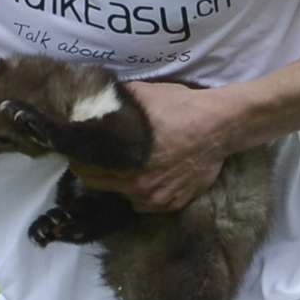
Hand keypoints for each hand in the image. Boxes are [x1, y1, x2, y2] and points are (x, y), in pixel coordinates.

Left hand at [71, 81, 235, 211]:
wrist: (219, 126)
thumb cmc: (179, 108)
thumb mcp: (142, 95)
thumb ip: (115, 103)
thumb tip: (91, 100)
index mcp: (125, 163)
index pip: (86, 170)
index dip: (80, 159)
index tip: (80, 151)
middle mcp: (137, 188)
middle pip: (101, 186)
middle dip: (97, 172)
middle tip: (99, 158)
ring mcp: (157, 200)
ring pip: (125, 196)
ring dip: (121, 183)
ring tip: (127, 166)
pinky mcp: (174, 204)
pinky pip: (148, 203)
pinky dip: (144, 192)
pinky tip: (148, 175)